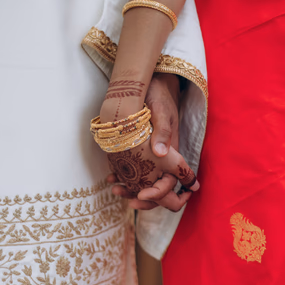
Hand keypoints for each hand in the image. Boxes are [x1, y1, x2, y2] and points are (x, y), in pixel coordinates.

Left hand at [108, 73, 198, 211]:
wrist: (150, 83)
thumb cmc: (159, 96)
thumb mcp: (162, 111)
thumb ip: (162, 132)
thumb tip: (160, 153)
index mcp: (173, 154)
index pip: (172, 183)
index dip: (159, 194)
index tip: (142, 196)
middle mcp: (163, 159)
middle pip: (159, 190)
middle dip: (146, 200)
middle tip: (129, 201)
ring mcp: (151, 156)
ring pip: (145, 183)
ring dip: (132, 191)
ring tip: (116, 190)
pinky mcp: (139, 151)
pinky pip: (134, 171)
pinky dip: (124, 178)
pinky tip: (111, 177)